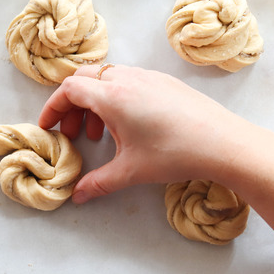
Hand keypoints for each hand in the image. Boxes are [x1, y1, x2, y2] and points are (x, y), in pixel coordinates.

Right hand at [39, 64, 263, 202]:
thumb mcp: (132, 171)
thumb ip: (99, 183)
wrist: (224, 142)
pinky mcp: (164, 81)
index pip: (69, 89)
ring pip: (107, 77)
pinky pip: (128, 80)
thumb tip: (78, 196)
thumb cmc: (176, 153)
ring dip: (95, 101)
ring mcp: (148, 77)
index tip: (49, 127)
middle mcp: (127, 79)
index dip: (53, 106)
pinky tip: (128, 126)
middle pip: (84, 77)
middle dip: (72, 103)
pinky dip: (116, 97)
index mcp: (112, 96)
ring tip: (101, 134)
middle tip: (73, 131)